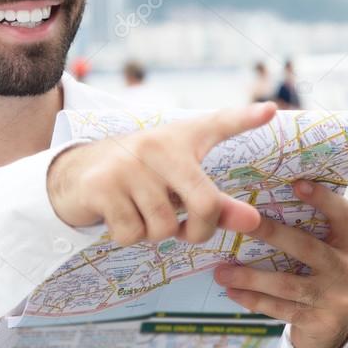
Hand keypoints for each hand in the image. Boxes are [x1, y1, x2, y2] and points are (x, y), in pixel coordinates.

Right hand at [47, 102, 276, 244]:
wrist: (76, 173)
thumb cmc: (140, 178)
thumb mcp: (177, 184)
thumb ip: (217, 204)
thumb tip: (253, 222)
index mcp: (180, 139)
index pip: (217, 124)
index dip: (245, 118)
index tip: (271, 111)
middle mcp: (156, 146)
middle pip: (204, 203)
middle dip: (201, 230)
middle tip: (190, 232)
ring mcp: (127, 166)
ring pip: (164, 226)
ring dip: (155, 234)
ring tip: (142, 213)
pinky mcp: (101, 187)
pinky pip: (132, 234)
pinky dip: (129, 236)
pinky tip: (119, 215)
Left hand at [213, 180, 347, 347]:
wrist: (335, 328)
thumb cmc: (319, 276)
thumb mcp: (325, 251)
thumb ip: (306, 231)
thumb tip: (256, 205)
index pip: (343, 215)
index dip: (323, 198)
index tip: (296, 184)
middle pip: (306, 247)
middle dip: (270, 234)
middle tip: (238, 224)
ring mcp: (338, 298)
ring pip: (287, 283)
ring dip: (250, 277)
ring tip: (221, 272)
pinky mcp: (323, 322)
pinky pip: (281, 308)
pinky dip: (254, 300)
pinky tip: (232, 292)